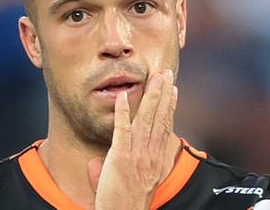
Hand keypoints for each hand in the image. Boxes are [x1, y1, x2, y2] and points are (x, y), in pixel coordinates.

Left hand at [90, 69, 177, 209]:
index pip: (165, 127)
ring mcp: (136, 155)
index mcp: (155, 160)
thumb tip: (96, 163)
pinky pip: (122, 130)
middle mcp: (150, 154)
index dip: (170, 106)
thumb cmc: (123, 204)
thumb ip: (114, 169)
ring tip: (155, 77)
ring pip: (146, 119)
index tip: (174, 90)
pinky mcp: (120, 157)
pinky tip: (123, 96)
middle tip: (167, 73)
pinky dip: (123, 112)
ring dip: (151, 96)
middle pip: (159, 117)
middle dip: (164, 93)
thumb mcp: (128, 184)